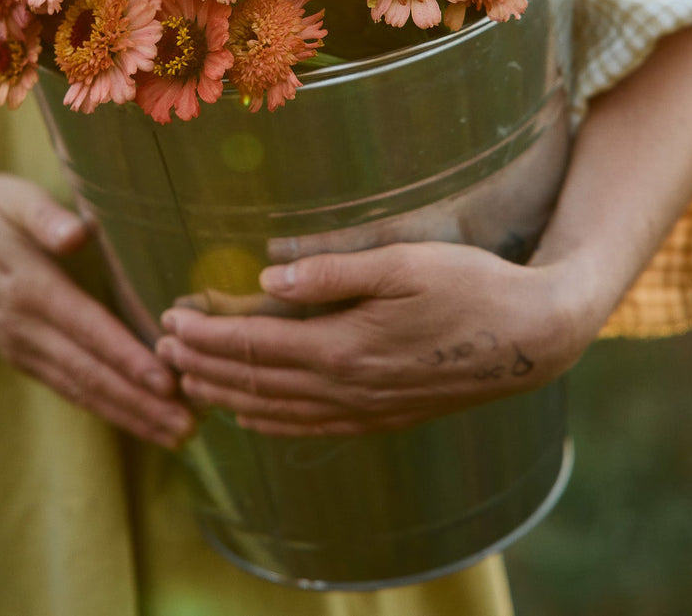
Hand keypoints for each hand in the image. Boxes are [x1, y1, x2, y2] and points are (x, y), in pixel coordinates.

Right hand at [0, 172, 195, 448]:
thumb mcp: (14, 196)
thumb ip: (45, 216)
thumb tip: (77, 234)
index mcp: (31, 287)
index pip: (88, 329)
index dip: (127, 358)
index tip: (167, 382)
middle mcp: (25, 327)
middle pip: (89, 373)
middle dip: (140, 403)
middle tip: (189, 426)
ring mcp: (21, 347)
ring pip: (80, 389)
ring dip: (129, 415)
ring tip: (175, 434)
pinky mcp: (21, 356)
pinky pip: (67, 387)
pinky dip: (105, 407)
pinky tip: (138, 420)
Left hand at [157, 241, 588, 436]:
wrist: (530, 337)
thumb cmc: (469, 286)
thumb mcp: (402, 262)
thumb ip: (332, 271)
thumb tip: (269, 275)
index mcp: (343, 346)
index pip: (254, 345)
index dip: (207, 334)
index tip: (170, 319)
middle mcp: (346, 388)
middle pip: (256, 381)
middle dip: (202, 366)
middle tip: (161, 351)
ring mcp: (364, 410)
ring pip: (276, 412)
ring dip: (227, 396)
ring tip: (188, 383)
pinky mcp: (382, 417)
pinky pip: (310, 430)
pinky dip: (270, 423)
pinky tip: (253, 418)